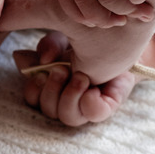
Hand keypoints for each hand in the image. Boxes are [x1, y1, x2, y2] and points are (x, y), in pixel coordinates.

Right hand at [13, 31, 138, 126]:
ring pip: (68, 117)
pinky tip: (92, 89)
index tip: (42, 70)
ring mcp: (87, 106)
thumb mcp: (65, 35)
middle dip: (52, 90)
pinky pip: (95, 114)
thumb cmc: (91, 38)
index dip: (34, 87)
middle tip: (63, 68)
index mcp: (52, 84)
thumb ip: (47, 46)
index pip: (33, 97)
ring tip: (80, 75)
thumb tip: (28, 58)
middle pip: (48, 110)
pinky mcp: (107, 106)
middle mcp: (66, 99)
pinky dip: (91, 104)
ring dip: (70, 96)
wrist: (126, 38)